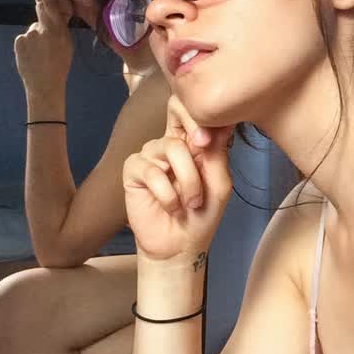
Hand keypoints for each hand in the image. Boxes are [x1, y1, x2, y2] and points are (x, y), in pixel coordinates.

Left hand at [13, 0, 74, 95]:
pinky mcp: (18, 41)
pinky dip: (27, 45)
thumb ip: (59, 27)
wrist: (44, 86)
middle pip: (41, 15)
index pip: (50, 5)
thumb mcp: (66, 45)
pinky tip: (32, 56)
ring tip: (41, 54)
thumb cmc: (59, 65)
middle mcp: (42, 29)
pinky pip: (24, 38)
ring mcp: (28, 35)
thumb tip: (54, 14)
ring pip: (33, 30)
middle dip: (44, 24)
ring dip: (36, 38)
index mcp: (58, 30)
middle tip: (47, 42)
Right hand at [123, 94, 234, 263]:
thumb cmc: (202, 216)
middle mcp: (169, 143)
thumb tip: (219, 123)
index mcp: (191, 142)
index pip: (188, 108)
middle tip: (205, 165)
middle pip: (178, 114)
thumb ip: (217, 153)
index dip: (201, 112)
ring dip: (188, 180)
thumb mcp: (219, 183)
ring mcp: (150, 155)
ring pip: (171, 147)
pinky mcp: (133, 170)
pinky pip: (152, 170)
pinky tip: (171, 207)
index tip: (214, 136)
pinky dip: (167, 193)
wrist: (180, 245)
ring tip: (191, 202)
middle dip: (198, 138)